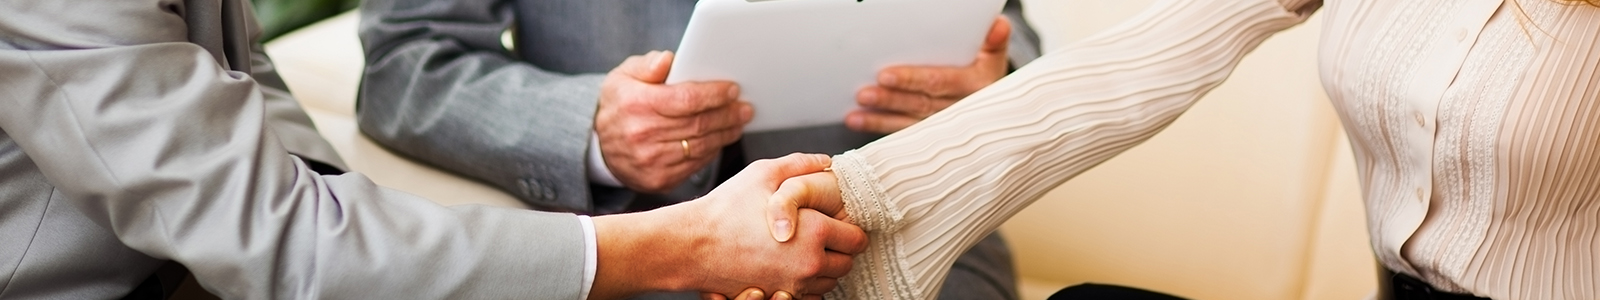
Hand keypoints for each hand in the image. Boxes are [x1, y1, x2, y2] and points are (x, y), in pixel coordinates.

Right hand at [589, 154, 866, 299]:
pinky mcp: (778, 297)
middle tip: (823, 234)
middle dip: (840, 249)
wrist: (691, 246)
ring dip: (825, 267)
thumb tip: (824, 161)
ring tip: (805, 248)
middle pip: (847, 263)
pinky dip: (806, 284)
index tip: (837, 220)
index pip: (857, 238)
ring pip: (830, 282)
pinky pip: (809, 296)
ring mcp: (794, 285)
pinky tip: (791, 266)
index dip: (849, 226)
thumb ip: (799, 164)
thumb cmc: (724, 211)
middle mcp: (809, 263)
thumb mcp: (763, 174)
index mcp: (814, 232)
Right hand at [596, 50, 753, 192]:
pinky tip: (720, 139)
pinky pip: (695, 164)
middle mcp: (642, 135)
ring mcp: (651, 161)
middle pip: (698, 124)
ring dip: (725, 134)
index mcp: (636, 104)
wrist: (599, 146)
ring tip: (738, 122)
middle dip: (727, 114)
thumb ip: (647, 65)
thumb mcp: (623, 76)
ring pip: (701, 146)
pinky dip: (712, 151)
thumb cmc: (620, 105)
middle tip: (744, 107)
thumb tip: (669, 60)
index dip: (714, 95)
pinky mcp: (659, 179)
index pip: (686, 99)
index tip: (733, 90)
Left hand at [846, 16, 1011, 133]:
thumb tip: (998, 25)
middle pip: (919, 104)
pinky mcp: (932, 137)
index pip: (938, 82)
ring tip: (855, 114)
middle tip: (863, 94)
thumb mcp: (995, 55)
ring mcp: (946, 128)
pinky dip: (881, 129)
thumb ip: (994, 40)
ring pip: (909, 124)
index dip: (911, 79)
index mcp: (976, 86)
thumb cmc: (986, 72)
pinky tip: (860, 122)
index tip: (885, 75)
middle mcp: (961, 110)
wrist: (997, 108)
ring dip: (880, 120)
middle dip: (889, 101)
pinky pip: (905, 135)